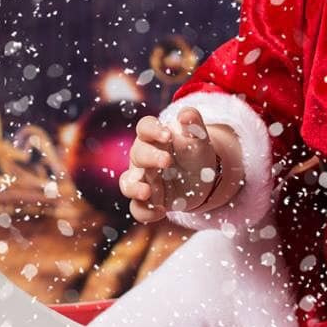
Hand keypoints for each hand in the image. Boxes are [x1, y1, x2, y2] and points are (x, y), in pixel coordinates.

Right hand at [119, 106, 233, 223]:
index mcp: (153, 137)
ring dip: (134, 188)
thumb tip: (186, 114)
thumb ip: (193, 123)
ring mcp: (142, 180)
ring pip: (127, 183)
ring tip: (147, 192)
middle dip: (150, 157)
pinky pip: (138, 208)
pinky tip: (162, 211)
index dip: (152, 130)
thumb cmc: (193, 151)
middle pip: (137, 154)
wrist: (199, 177)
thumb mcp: (198, 138)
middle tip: (168, 161)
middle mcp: (142, 157)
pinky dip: (146, 212)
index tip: (168, 135)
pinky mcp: (147, 201)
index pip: (144, 127)